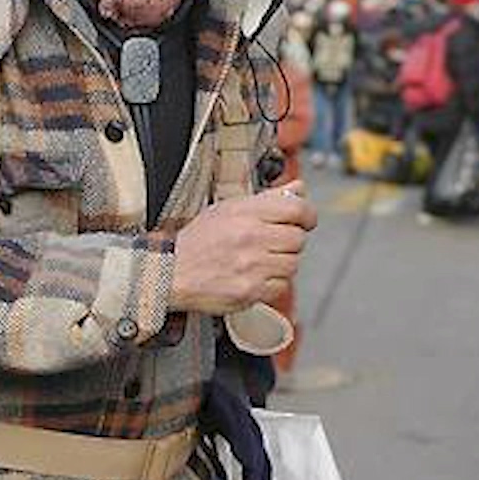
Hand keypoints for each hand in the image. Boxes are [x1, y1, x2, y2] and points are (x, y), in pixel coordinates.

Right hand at [169, 181, 316, 313]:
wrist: (171, 272)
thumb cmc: (199, 240)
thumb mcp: (228, 208)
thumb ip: (267, 199)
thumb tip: (299, 188)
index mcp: (246, 213)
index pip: (297, 209)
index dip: (307, 216)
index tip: (305, 221)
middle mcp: (251, 238)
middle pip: (298, 239)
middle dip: (290, 241)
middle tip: (273, 243)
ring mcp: (251, 267)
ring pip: (292, 264)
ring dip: (282, 263)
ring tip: (261, 261)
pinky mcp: (250, 291)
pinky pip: (280, 287)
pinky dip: (272, 283)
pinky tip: (254, 276)